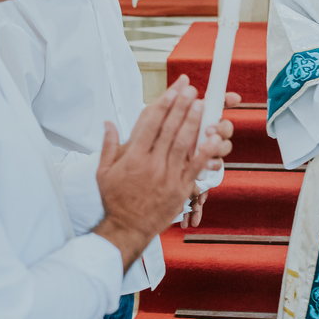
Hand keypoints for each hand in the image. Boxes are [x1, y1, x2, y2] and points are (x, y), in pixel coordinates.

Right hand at [94, 76, 230, 268]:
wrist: (127, 228)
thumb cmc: (115, 200)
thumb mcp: (103, 172)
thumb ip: (107, 145)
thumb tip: (108, 123)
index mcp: (133, 157)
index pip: (150, 125)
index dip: (163, 105)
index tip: (173, 91)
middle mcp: (151, 164)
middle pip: (169, 129)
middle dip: (182, 107)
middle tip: (192, 90)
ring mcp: (167, 177)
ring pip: (183, 144)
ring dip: (193, 122)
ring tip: (202, 105)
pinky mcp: (179, 189)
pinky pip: (194, 167)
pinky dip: (205, 152)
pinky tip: (214, 138)